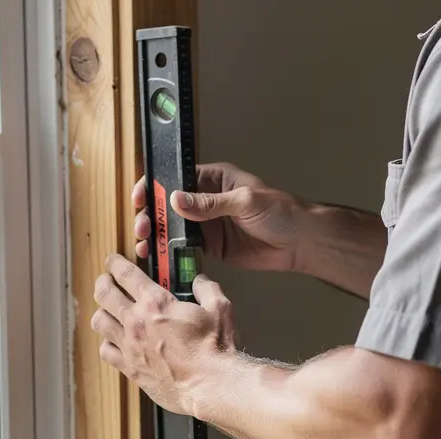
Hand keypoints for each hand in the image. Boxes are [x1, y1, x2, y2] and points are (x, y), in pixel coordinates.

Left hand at [91, 253, 236, 415]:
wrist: (210, 384)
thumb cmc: (214, 349)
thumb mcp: (219, 308)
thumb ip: (207, 289)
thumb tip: (200, 281)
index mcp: (155, 303)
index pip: (125, 274)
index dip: (115, 263)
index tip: (113, 261)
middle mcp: (136, 322)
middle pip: (104, 294)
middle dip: (103, 282)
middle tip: (105, 281)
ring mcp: (129, 346)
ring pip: (99, 321)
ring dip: (102, 312)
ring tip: (107, 310)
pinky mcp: (129, 368)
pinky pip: (105, 351)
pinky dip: (107, 343)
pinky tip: (114, 341)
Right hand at [132, 162, 305, 272]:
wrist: (300, 242)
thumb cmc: (280, 211)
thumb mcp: (245, 201)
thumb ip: (210, 203)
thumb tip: (176, 200)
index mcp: (213, 179)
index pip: (175, 178)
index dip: (155, 186)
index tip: (141, 197)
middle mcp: (205, 200)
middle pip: (168, 205)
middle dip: (151, 215)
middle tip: (143, 228)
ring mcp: (206, 225)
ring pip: (172, 228)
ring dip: (156, 236)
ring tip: (146, 246)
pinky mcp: (210, 247)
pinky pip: (184, 249)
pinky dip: (170, 253)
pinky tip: (158, 259)